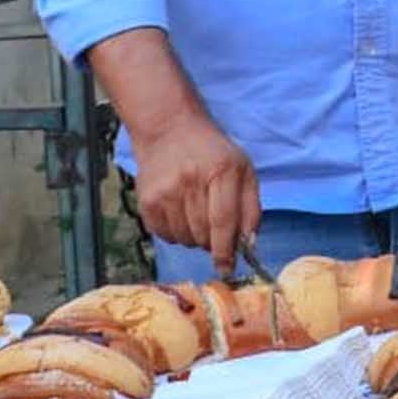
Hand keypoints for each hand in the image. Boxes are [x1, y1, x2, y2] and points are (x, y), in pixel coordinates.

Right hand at [129, 111, 260, 275]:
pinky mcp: (146, 201)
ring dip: (195, 237)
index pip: (223, 221)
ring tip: (197, 214)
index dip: (226, 250)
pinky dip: (177, 233)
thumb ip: (251, 208)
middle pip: (203, 234)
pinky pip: (165, 235)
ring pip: (185, 239)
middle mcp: (190, 181)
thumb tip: (249, 244)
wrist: (169, 130)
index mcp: (221, 171)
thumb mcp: (243, 170)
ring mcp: (165, 192)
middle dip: (213, 242)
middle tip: (215, 231)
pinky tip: (180, 213)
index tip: (228, 268)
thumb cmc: (213, 154)